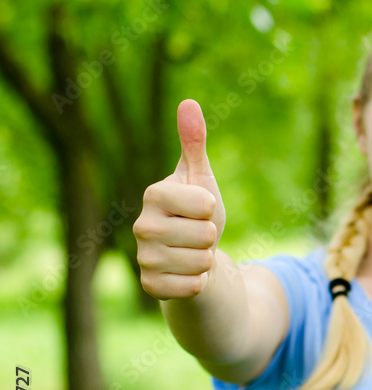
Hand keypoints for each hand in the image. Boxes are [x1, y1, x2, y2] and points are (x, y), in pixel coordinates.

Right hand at [133, 99, 226, 299]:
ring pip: (200, 262)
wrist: (194, 256)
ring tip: (195, 253)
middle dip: (212, 237)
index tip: (201, 209)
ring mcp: (143, 257)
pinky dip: (199, 282)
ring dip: (207, 260)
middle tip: (199, 235)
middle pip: (203, 235)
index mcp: (154, 194)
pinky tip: (190, 275)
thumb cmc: (198, 214)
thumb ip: (194, 144)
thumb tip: (188, 103)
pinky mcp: (150, 285)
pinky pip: (190, 286)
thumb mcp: (201, 178)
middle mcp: (142, 225)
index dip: (211, 209)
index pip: (203, 204)